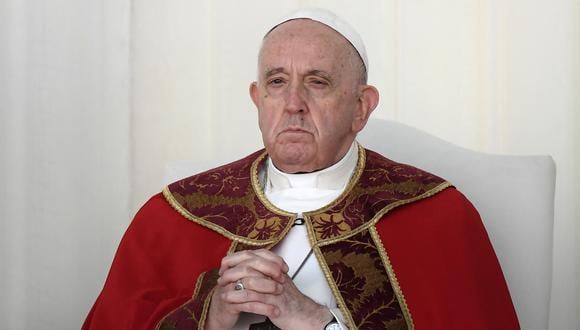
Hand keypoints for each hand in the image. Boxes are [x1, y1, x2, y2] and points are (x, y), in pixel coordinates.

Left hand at [205, 249, 331, 329]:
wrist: (304, 314)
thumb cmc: (290, 300)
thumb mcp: (278, 282)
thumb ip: (266, 272)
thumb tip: (248, 266)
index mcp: (275, 267)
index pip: (254, 255)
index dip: (238, 258)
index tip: (225, 264)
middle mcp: (275, 274)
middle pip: (250, 265)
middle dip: (232, 271)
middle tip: (221, 277)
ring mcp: (274, 287)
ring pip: (250, 281)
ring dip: (233, 286)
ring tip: (222, 291)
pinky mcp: (274, 301)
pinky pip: (254, 298)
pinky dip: (239, 298)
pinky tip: (230, 301)